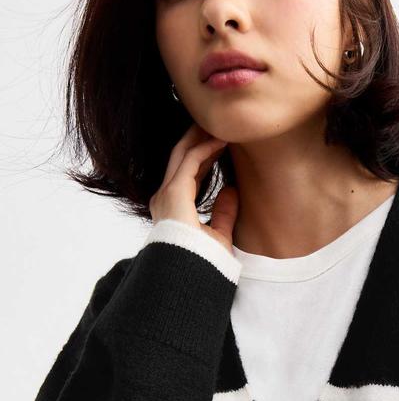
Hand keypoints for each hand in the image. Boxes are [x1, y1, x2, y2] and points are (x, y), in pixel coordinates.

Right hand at [148, 122, 238, 255]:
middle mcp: (165, 197)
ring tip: (220, 124)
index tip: (222, 142)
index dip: (205, 156)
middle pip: (182, 157)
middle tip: (218, 123)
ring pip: (183, 154)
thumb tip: (232, 191)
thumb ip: (224, 213)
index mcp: (173, 207)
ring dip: (202, 137)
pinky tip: (221, 140)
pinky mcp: (174, 193)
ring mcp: (167, 194)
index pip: (188, 173)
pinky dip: (205, 148)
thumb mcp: (218, 235)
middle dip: (199, 138)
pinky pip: (190, 162)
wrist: (191, 277)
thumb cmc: (203, 263)